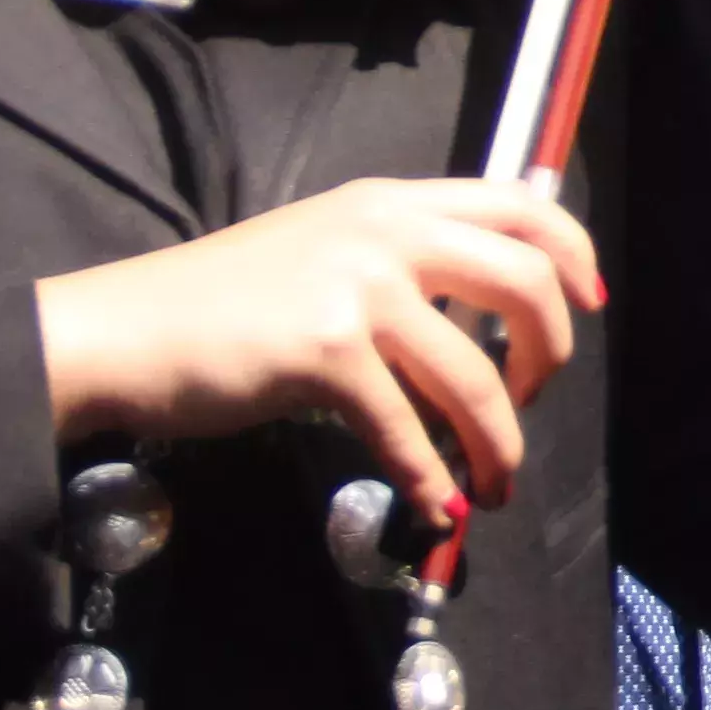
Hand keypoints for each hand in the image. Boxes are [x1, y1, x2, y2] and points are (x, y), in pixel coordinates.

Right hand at [33, 179, 606, 533]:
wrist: (123, 331)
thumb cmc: (220, 302)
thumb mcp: (324, 250)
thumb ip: (400, 264)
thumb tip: (479, 328)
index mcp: (394, 202)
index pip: (521, 205)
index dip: (572, 257)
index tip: (587, 309)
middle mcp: (387, 231)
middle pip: (526, 282)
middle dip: (548, 357)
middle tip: (530, 404)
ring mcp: (358, 287)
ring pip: (473, 374)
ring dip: (497, 442)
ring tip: (494, 485)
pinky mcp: (325, 351)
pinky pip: (406, 428)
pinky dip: (432, 477)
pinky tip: (436, 507)